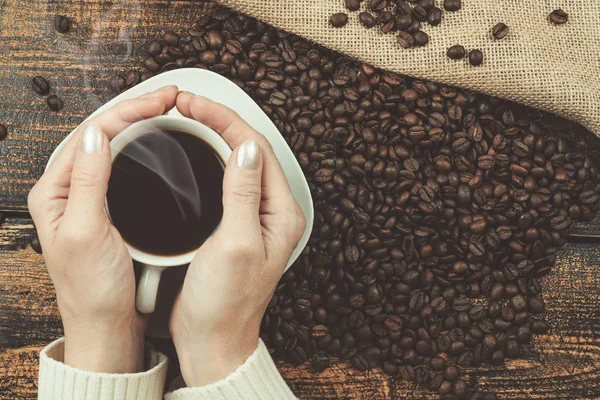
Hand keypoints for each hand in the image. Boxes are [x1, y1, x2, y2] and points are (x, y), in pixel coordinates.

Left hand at [28, 86, 178, 372]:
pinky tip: (159, 144)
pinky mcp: (109, 209)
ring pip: (114, 147)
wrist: (107, 327)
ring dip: (140, 124)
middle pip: (102, 134)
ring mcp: (89, 199)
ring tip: (167, 111)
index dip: (127, 110)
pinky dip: (144, 148)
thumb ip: (88, 182)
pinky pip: (125, 167)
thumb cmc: (93, 291)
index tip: (160, 101)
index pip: (91, 134)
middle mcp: (68, 191)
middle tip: (170, 98)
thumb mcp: (88, 234)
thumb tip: (95, 135)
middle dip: (136, 109)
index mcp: (54, 192)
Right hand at [169, 92, 305, 385]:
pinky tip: (195, 153)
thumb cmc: (225, 303)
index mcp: (279, 213)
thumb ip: (242, 194)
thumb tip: (245, 148)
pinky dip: (210, 158)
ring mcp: (255, 218)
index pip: (255, 149)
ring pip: (239, 161)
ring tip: (190, 117)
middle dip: (220, 120)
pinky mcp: (236, 226)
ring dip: (217, 135)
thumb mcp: (235, 245)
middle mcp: (272, 211)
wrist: (213, 340)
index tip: (193, 105)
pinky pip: (227, 180)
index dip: (224, 120)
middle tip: (187, 103)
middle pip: (250, 149)